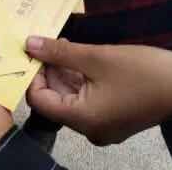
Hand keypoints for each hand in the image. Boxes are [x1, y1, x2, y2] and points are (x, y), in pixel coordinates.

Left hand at [26, 36, 171, 145]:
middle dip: (48, 70)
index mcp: (82, 119)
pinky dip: (78, 78)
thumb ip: (59, 52)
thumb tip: (29, 44)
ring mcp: (102, 125)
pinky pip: (85, 98)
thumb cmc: (142, 72)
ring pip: (69, 96)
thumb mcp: (96, 57)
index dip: (32, 75)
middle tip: (46, 43)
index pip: (39, 101)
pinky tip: (77, 55)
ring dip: (63, 71)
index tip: (31, 52)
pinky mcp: (112, 117)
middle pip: (54, 99)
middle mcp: (89, 128)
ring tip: (62, 45)